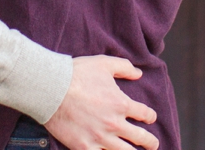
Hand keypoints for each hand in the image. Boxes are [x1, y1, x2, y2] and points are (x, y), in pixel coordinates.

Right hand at [43, 56, 158, 149]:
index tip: (150, 117)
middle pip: (140, 138)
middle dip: (150, 142)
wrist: (51, 89)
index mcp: (121, 104)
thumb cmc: (77, 74)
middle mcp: (114, 124)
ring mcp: (100, 138)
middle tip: (153, 144)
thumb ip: (124, 67)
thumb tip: (138, 73)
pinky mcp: (85, 147)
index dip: (150, 116)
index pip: (144, 114)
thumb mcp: (104, 63)